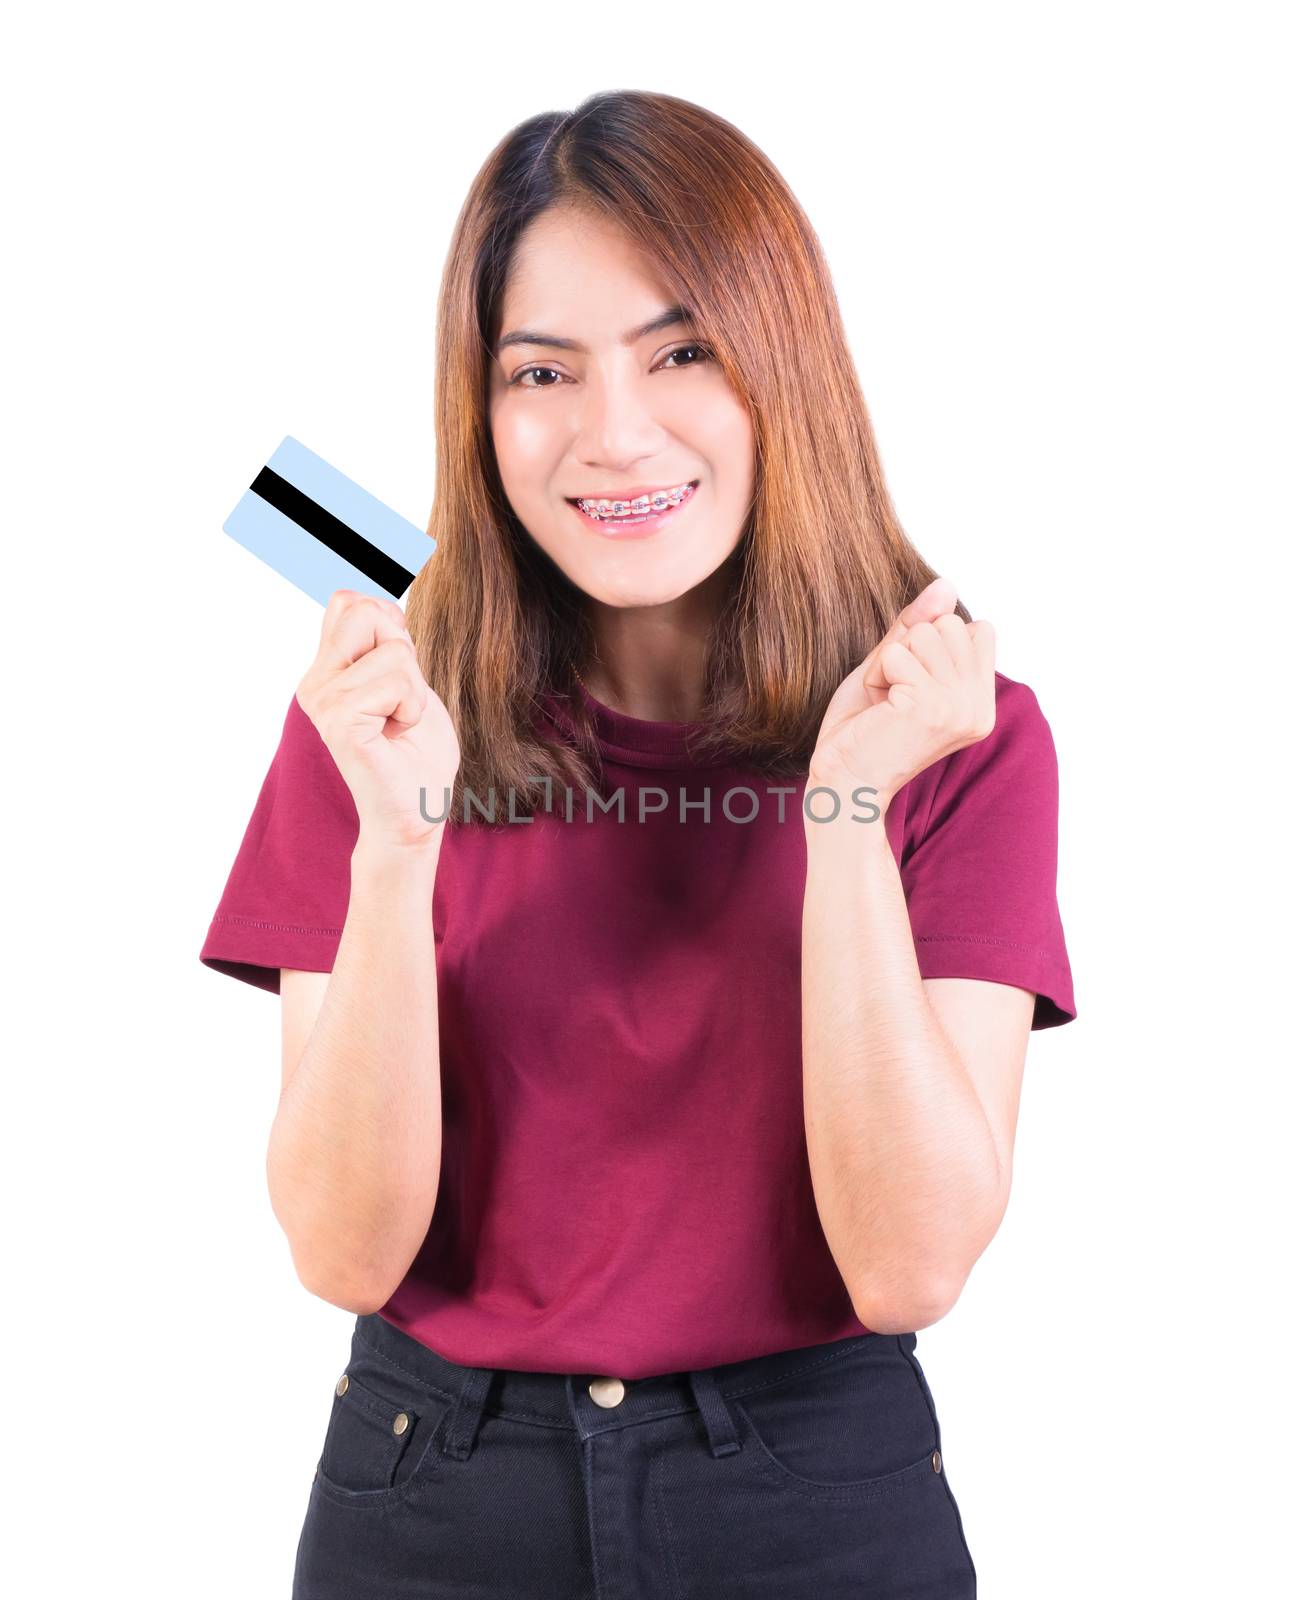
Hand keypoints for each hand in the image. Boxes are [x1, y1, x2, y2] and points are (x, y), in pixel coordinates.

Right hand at [296, 590, 460, 850]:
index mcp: (327, 670)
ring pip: (394, 652)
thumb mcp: (408, 680)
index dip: (387, 624)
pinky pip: (398, 682)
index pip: (348, 602)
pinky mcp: (340, 722)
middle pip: (365, 611)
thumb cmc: (417, 752)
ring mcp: (323, 701)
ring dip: (415, 690)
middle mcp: (316, 682)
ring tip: (399, 723)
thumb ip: (387, 640)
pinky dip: (414, 707)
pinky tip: (397, 734)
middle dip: (402, 652)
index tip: (396, 671)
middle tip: (400, 700)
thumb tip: (377, 600)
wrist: (416, 814)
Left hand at [809, 577, 995, 810]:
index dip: (931, 645)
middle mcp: (980, 707)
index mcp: (982, 702)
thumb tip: (947, 584)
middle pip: (948, 625)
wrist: (843, 783)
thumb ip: (919, 626)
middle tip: (893, 696)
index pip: (975, 628)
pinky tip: (879, 710)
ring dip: (890, 663)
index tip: (911, 687)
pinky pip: (897, 655)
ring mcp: (959, 708)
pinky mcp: (931, 708)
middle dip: (907, 651)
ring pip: (923, 635)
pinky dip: (877, 676)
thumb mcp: (894, 667)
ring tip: (886, 703)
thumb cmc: (863, 729)